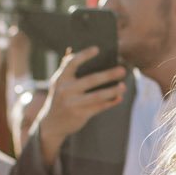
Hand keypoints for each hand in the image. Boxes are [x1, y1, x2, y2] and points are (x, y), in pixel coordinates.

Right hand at [35, 48, 126, 163]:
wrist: (52, 125)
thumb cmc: (59, 99)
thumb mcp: (58, 84)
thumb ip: (65, 68)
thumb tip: (71, 49)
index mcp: (60, 79)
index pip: (72, 63)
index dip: (84, 55)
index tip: (97, 49)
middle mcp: (66, 90)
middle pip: (90, 80)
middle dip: (108, 75)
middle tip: (123, 70)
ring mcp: (73, 103)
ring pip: (97, 96)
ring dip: (112, 91)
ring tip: (124, 86)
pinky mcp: (80, 115)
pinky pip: (99, 107)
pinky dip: (110, 102)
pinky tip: (119, 98)